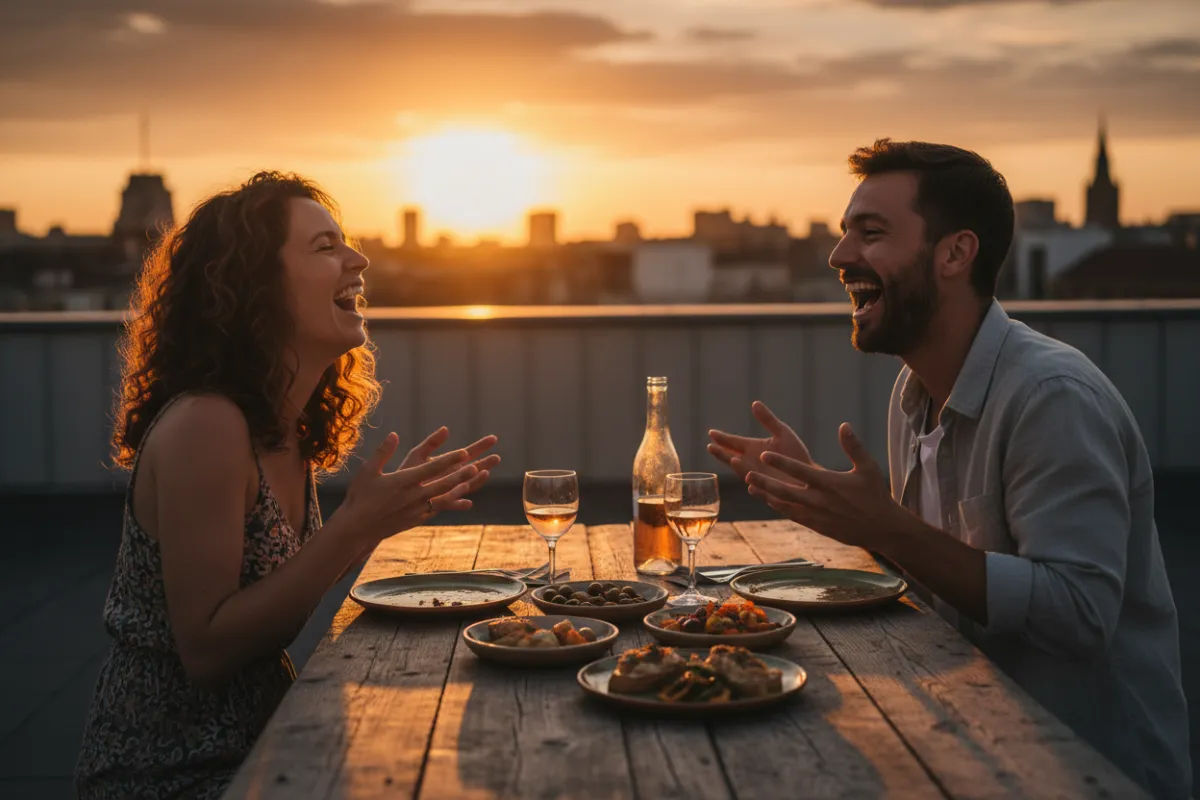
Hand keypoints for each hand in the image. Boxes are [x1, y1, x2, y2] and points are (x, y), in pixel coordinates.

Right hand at [340, 432, 485, 542]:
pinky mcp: (416, 519)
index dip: (449, 460)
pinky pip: (437, 509)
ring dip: (458, 489)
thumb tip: (394, 434)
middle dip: (461, 474)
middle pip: (443, 483)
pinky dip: (450, 503)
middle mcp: (413, 496)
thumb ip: (382, 452)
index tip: (463, 452)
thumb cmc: (360, 497)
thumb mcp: (368, 471)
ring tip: (471, 482)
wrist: (357, 528)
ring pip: (443, 498)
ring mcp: (416, 509)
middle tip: (476, 466)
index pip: (431, 468)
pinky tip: (459, 500)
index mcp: (403, 481)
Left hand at [399, 426, 500, 501]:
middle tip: (497, 457)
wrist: (394, 494)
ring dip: (476, 481)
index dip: (481, 446)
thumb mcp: (418, 455)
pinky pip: (449, 504)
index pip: (468, 453)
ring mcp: (447, 491)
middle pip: (472, 469)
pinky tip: (468, 503)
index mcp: (448, 463)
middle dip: (485, 463)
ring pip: (466, 486)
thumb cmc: (405, 472)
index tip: (494, 438)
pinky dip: (459, 503)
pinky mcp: (438, 504)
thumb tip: (446, 428)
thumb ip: (432, 443)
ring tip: (485, 474)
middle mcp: (451, 477)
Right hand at [708, 401, 813, 483]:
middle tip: (711, 447)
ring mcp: (758, 479)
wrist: (809, 475)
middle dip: (722, 453)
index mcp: (752, 449)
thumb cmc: (795, 454)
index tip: (711, 432)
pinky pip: (762, 492)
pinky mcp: (769, 492)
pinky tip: (751, 487)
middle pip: (732, 458)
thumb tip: (755, 402)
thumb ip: (768, 420)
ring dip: (740, 468)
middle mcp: (751, 464)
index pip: (733, 443)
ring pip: (745, 474)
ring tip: (734, 460)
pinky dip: (756, 489)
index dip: (722, 438)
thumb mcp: (782, 433)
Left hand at [745, 422, 907, 551]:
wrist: (881, 528)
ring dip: (766, 495)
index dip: (780, 462)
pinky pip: (792, 515)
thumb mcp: (868, 468)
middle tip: (746, 472)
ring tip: (749, 485)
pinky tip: (767, 500)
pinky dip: (777, 507)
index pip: (799, 471)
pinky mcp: (815, 526)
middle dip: (764, 481)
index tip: (763, 453)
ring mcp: (815, 515)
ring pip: (784, 505)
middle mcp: (819, 500)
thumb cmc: (875, 494)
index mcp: (829, 483)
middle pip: (785, 490)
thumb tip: (843, 425)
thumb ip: (853, 446)